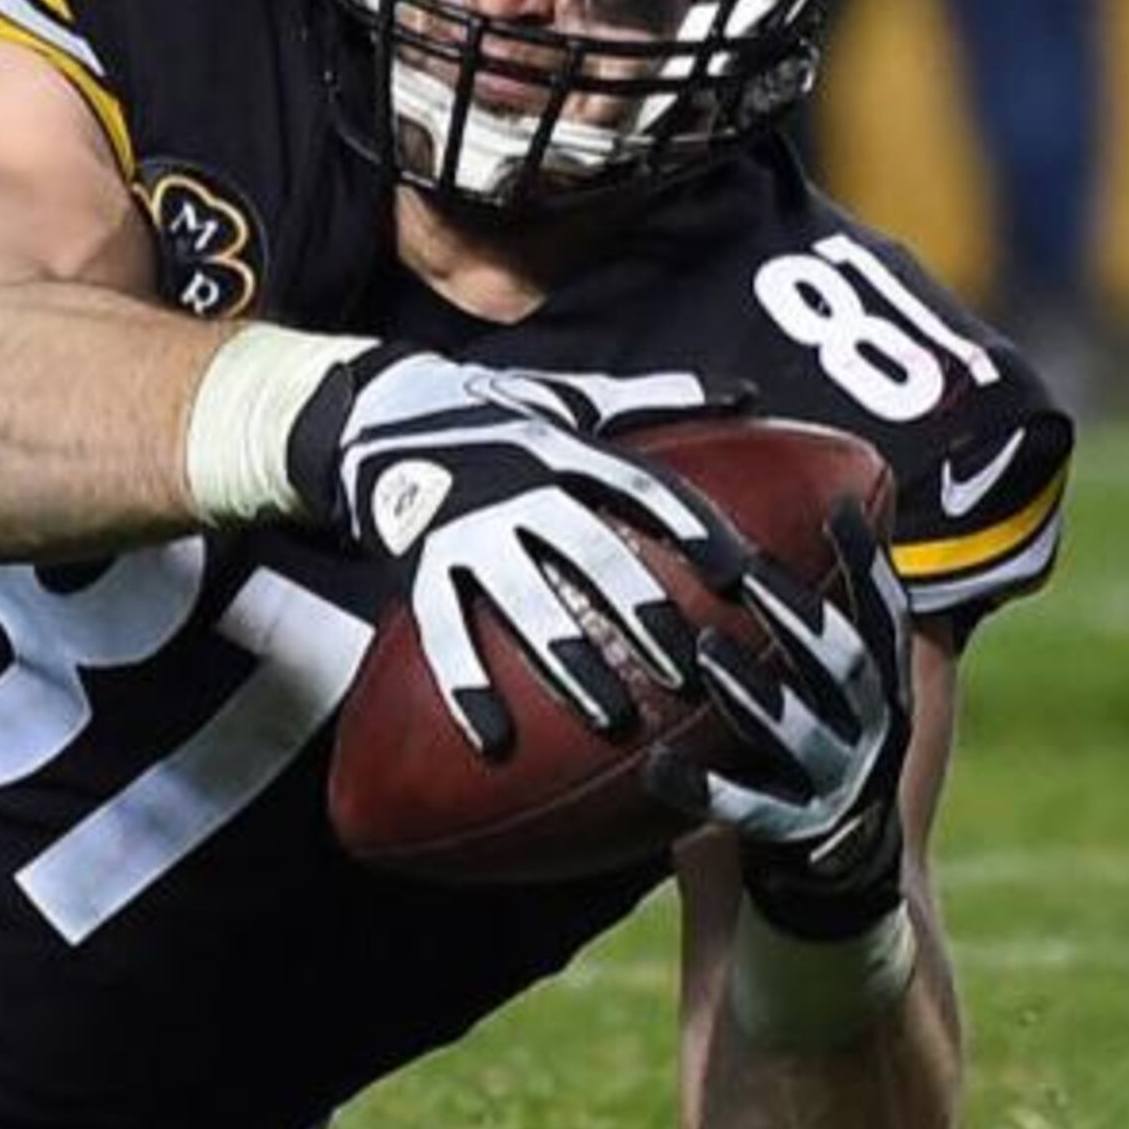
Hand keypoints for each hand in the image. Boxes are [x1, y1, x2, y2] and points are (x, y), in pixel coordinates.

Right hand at [287, 350, 750, 755]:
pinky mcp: (417, 563)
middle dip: (636, 608)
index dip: (691, 525)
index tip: (739, 574)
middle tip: (683, 665)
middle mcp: (513, 484)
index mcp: (561, 447)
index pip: (638, 483)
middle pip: (585, 548)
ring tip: (610, 715)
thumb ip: (659, 397)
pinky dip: (465, 684)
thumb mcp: (576, 397)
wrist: (380, 414)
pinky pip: (442, 630)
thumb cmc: (500, 414)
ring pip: (519, 599)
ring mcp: (462, 526)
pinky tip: (495, 736)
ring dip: (566, 659)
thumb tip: (748, 392)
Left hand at [652, 503, 914, 939]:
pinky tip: (654, 768)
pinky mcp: (803, 846)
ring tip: (704, 650)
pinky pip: (750, 816)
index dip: (870, 564)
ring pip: (801, 735)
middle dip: (797, 615)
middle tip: (745, 569)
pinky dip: (704, 790)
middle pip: (845, 665)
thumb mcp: (801, 701)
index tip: (845, 505)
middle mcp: (873, 739)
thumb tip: (708, 544)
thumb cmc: (792, 768)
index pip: (887, 618)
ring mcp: (842, 792)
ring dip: (753, 691)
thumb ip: (777, 639)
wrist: (831, 899)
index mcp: (881, 697)